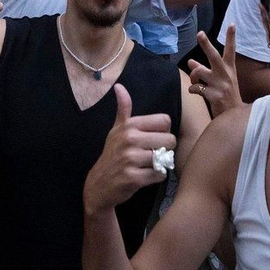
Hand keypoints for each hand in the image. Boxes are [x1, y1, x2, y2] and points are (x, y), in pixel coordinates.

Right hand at [83, 84, 177, 214]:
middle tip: (154, 154)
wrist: (99, 183)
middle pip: (169, 140)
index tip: (154, 138)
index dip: (163, 131)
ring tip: (149, 165)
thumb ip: (123, 109)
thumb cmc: (112, 154)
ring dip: (161, 163)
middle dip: (166, 149)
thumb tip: (119, 86)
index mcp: (129, 126)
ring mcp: (131, 159)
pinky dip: (157, 176)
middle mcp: (130, 139)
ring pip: (165, 157)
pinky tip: (147, 175)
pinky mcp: (133, 177)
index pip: (164, 121)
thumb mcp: (116, 130)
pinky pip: (159, 174)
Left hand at [186, 26, 243, 117]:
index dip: (231, 37)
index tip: (232, 24)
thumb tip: (190, 62)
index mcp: (229, 69)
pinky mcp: (214, 96)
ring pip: (199, 72)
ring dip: (192, 76)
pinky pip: (195, 88)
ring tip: (194, 82)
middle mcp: (226, 75)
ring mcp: (220, 85)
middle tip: (200, 33)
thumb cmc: (225, 96)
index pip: (231, 50)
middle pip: (214, 56)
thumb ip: (205, 70)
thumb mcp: (219, 81)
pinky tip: (195, 92)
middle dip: (206, 44)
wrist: (233, 116)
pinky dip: (192, 89)